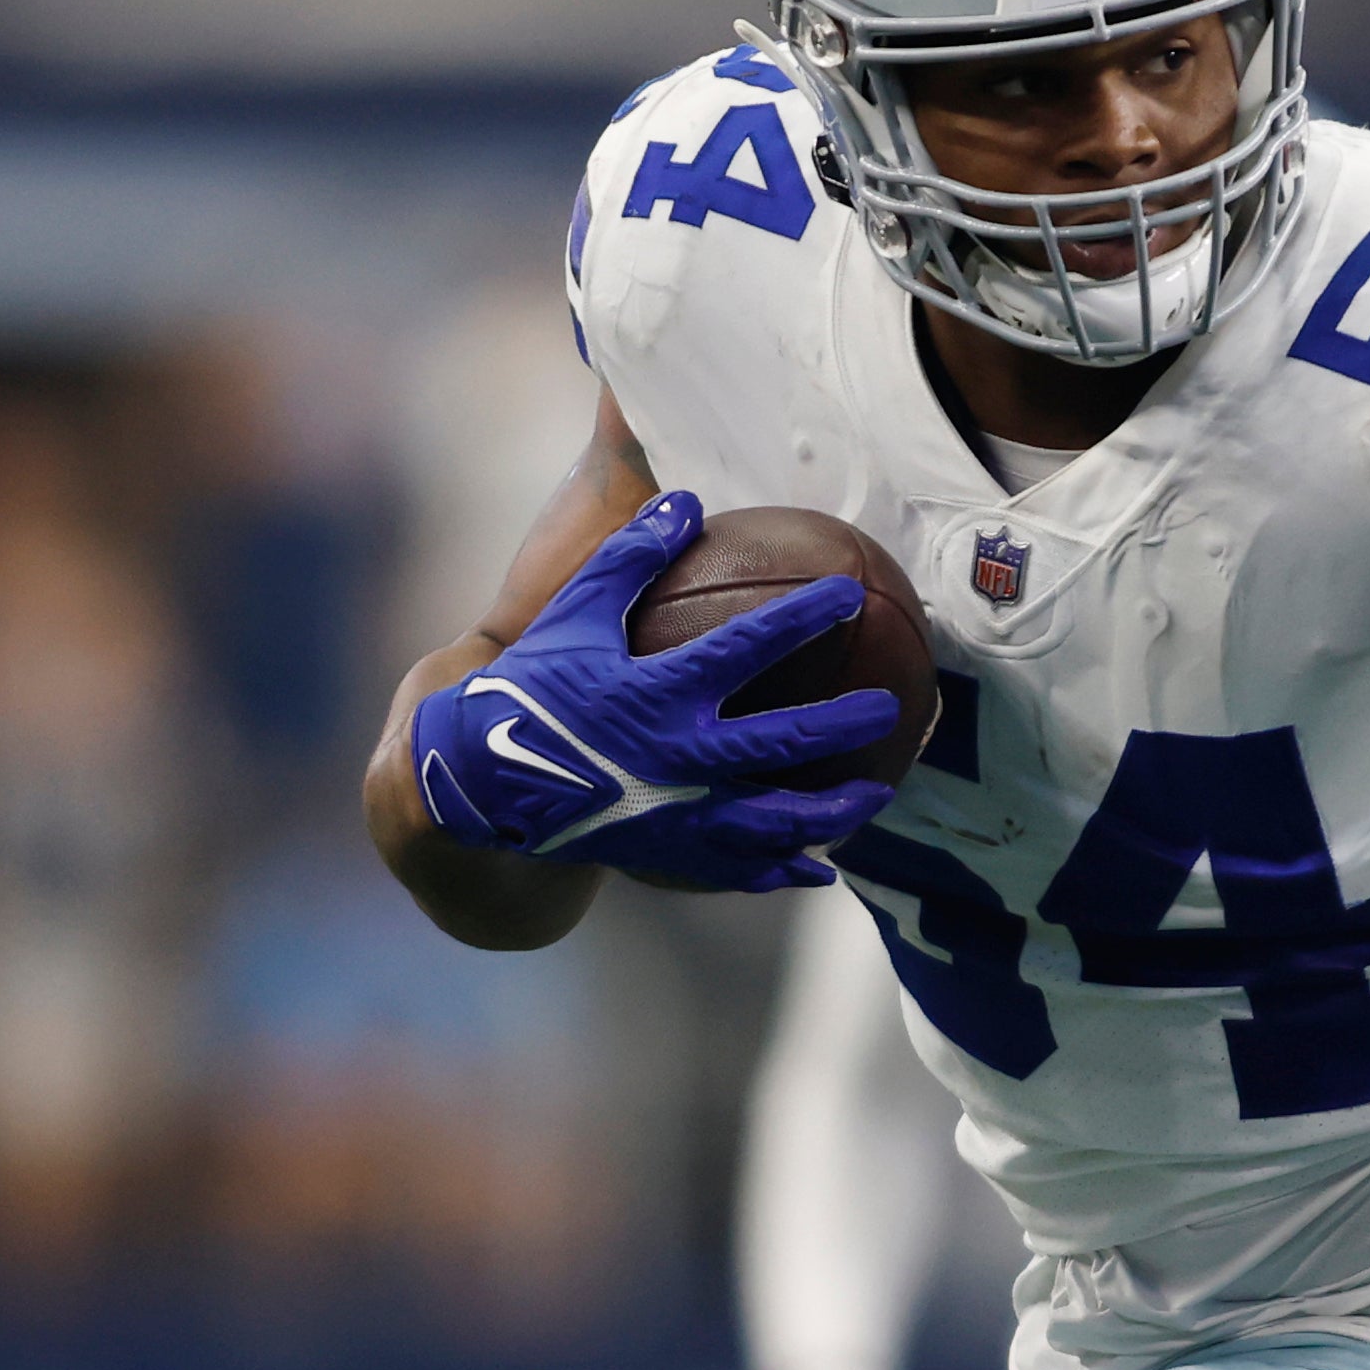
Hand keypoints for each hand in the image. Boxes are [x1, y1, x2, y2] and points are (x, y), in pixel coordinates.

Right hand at [408, 490, 897, 892]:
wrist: (480, 781)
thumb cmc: (532, 687)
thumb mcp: (574, 614)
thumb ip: (630, 557)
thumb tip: (683, 499)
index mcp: (655, 693)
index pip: (746, 647)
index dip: (803, 616)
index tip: (848, 593)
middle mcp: (674, 757)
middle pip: (779, 742)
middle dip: (842, 724)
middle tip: (889, 706)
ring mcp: (674, 814)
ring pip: (772, 822)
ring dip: (831, 811)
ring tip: (875, 794)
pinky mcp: (667, 854)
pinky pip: (737, 870)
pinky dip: (782, 869)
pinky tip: (819, 868)